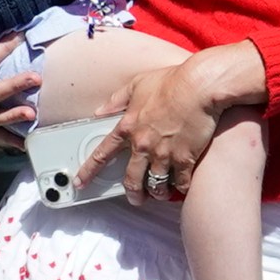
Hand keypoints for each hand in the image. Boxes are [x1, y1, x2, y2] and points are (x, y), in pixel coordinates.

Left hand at [81, 59, 226, 204]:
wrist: (199, 86)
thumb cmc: (171, 82)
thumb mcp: (137, 84)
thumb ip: (117, 100)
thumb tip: (100, 110)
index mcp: (128, 127)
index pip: (102, 154)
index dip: (89, 170)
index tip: (81, 182)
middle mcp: (143, 145)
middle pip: (131, 180)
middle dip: (132, 194)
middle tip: (136, 198)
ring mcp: (164, 154)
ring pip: (155, 186)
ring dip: (156, 193)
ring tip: (160, 194)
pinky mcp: (185, 159)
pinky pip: (180, 184)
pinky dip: (180, 189)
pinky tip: (181, 187)